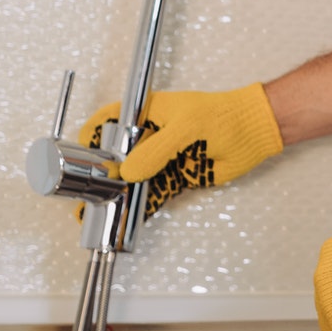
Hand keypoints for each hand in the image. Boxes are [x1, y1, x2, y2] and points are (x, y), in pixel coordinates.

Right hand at [75, 83, 281, 219]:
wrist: (253, 133)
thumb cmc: (224, 115)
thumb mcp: (186, 127)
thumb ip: (156, 150)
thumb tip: (128, 171)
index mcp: (150, 113)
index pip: (112, 121)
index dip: (93, 136)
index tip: (78, 153)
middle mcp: (153, 136)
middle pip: (119, 155)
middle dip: (101, 173)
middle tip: (86, 191)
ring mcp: (164, 158)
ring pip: (134, 178)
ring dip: (118, 194)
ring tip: (98, 212)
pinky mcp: (177, 177)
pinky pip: (153, 193)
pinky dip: (140, 206)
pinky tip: (126, 217)